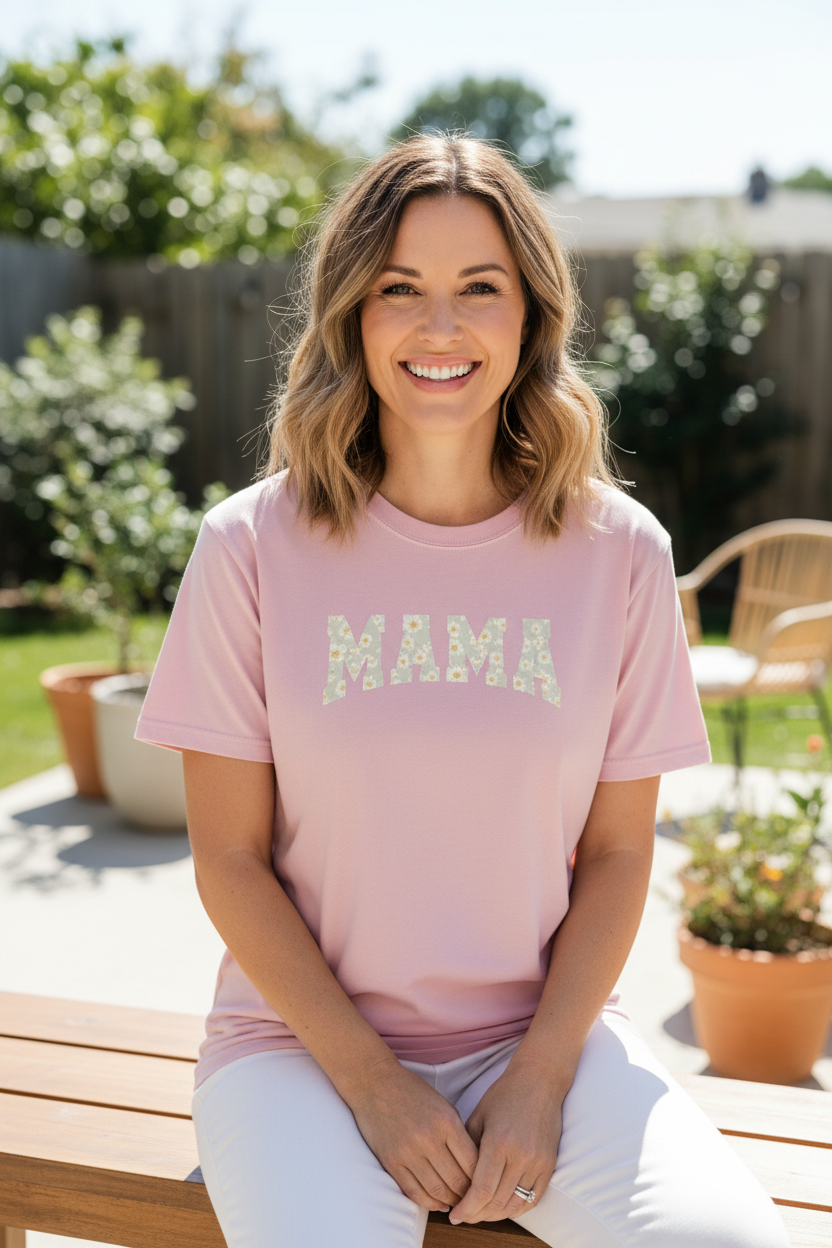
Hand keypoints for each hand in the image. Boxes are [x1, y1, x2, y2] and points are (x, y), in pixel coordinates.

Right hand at [347, 1058, 478, 1212]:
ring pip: (437, 1190)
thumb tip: (474, 1167)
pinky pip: (413, 1192)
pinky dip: (429, 1202)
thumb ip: (458, 1134)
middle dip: (468, 1194)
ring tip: (458, 1203)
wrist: (375, 1084)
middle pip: (457, 1180)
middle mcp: (429, 1138)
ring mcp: (408, 1151)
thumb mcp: (443, 1106)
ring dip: (450, 1201)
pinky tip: (438, 1203)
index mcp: (446, 1121)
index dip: (482, 1179)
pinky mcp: (391, 1161)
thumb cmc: (412, 1092)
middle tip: (474, 1199)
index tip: (485, 1184)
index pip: (473, 1162)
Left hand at [449, 1057, 563, 1224]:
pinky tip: (502, 1207)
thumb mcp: (478, 1117)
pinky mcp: (549, 1165)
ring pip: (514, 1205)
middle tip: (464, 1215)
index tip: (454, 1216)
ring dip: (495, 1214)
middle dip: (477, 1214)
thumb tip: (456, 1180)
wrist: (539, 1081)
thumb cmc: (504, 1095)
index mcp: (499, 1143)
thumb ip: (467, 1149)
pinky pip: (533, 1199)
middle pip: (496, 1202)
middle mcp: (521, 1156)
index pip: (481, 1191)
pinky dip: (516, 1208)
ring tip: (480, 1212)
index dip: (466, 1208)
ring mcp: (538, 1163)